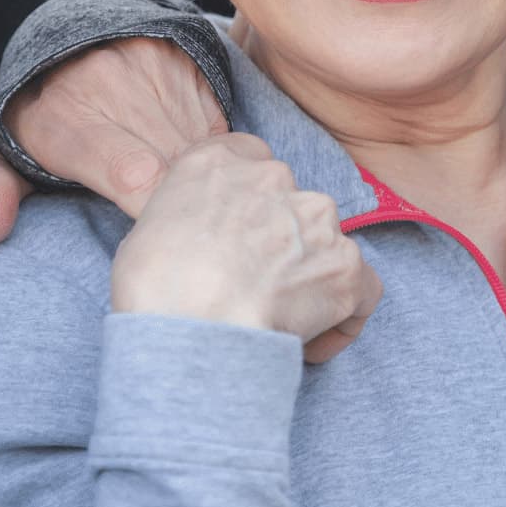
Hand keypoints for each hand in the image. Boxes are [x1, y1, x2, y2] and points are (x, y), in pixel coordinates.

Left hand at [0, 36, 226, 244]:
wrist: (66, 41)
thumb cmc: (38, 122)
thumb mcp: (1, 155)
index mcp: (61, 118)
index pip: (130, 174)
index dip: (155, 212)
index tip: (160, 242)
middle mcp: (107, 82)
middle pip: (175, 168)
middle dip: (182, 205)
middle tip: (179, 235)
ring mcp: (151, 66)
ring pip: (203, 148)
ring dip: (201, 183)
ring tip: (185, 202)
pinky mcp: (186, 59)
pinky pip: (219, 126)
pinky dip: (213, 156)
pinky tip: (194, 168)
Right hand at [110, 133, 381, 350]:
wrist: (192, 324)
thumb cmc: (154, 287)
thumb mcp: (144, 231)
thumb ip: (184, 220)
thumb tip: (196, 246)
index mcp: (217, 161)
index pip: (250, 162)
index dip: (249, 205)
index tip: (237, 240)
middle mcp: (274, 177)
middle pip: (291, 203)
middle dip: (280, 243)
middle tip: (253, 288)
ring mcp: (316, 218)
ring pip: (325, 244)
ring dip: (308, 277)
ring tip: (277, 322)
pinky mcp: (347, 265)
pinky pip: (361, 288)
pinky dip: (342, 317)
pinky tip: (310, 345)